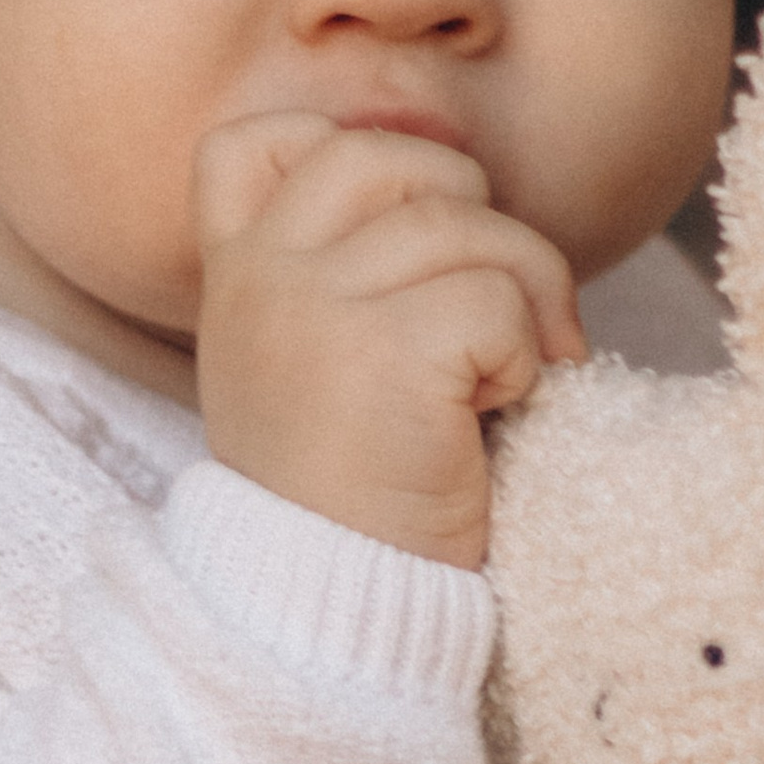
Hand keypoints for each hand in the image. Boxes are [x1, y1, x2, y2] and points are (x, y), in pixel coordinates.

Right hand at [192, 114, 585, 569]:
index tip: (405, 232)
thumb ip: (345, 275)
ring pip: (468, 224)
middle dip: (475, 217)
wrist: (327, 619)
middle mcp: (260, 279)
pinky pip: (498, 299)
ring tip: (513, 377)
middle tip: (498, 308)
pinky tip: (494, 416)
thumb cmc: (352, 500)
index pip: (251, 143)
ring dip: (528, 296)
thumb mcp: (309, 369)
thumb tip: (461, 181)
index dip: (349, 152)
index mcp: (235, 280)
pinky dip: (528, 357)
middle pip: (392, 158)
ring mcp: (311, 308)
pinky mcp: (382, 351)